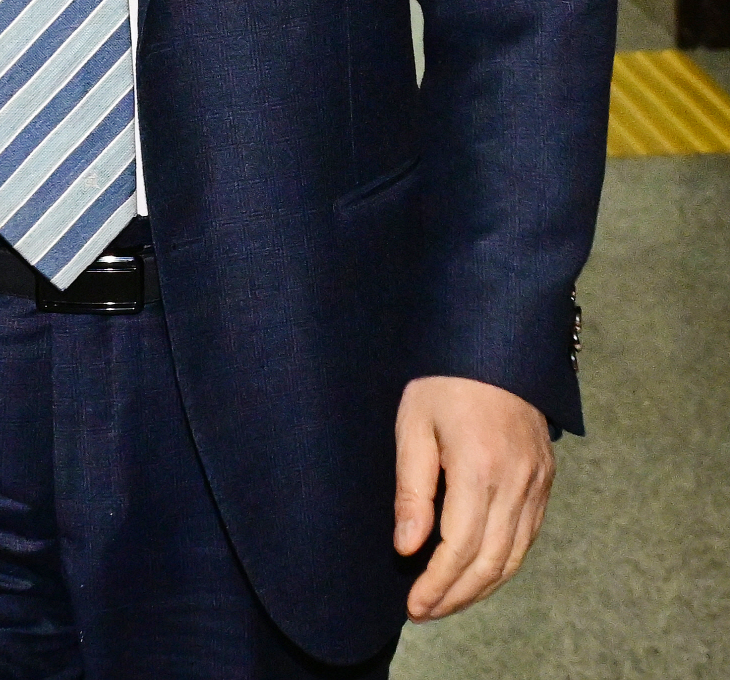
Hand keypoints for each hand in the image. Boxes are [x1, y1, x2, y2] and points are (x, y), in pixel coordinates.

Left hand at [395, 375, 555, 620]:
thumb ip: (412, 489)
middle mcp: (517, 482)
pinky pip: (528, 536)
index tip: (414, 605)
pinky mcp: (546, 479)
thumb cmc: (444, 379)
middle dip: (456, 596)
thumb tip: (407, 548)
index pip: (459, 550)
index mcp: (480, 469)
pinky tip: (479, 571)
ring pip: (514, 557)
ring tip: (448, 601)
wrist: (495, 342)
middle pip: (490, 563)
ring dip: (481, 588)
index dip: (437, 585)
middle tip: (425, 612)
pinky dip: (504, 563)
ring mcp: (537, 482)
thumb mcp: (414, 424)